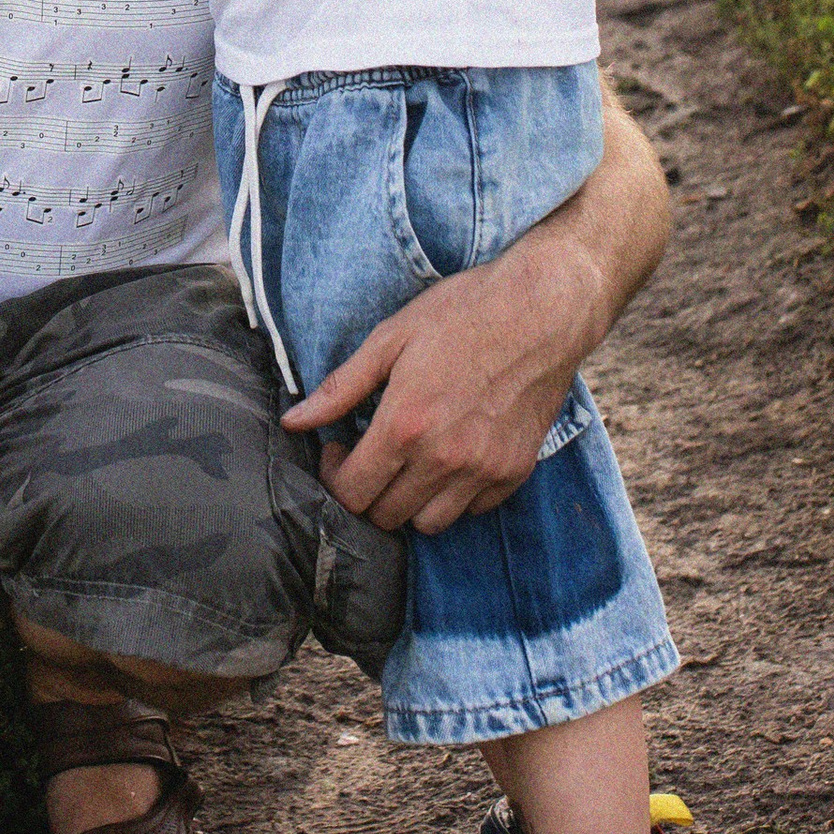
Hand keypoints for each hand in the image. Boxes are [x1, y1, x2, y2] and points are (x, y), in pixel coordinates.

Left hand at [281, 231, 597, 533]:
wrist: (540, 310)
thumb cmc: (462, 313)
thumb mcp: (391, 338)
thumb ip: (340, 387)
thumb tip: (293, 421)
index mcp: (404, 426)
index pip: (352, 493)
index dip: (335, 477)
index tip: (338, 449)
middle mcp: (443, 459)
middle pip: (386, 516)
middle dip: (367, 490)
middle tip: (369, 451)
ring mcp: (483, 471)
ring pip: (429, 523)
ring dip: (409, 500)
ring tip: (408, 458)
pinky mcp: (514, 473)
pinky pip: (472, 510)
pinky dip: (454, 495)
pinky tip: (449, 455)